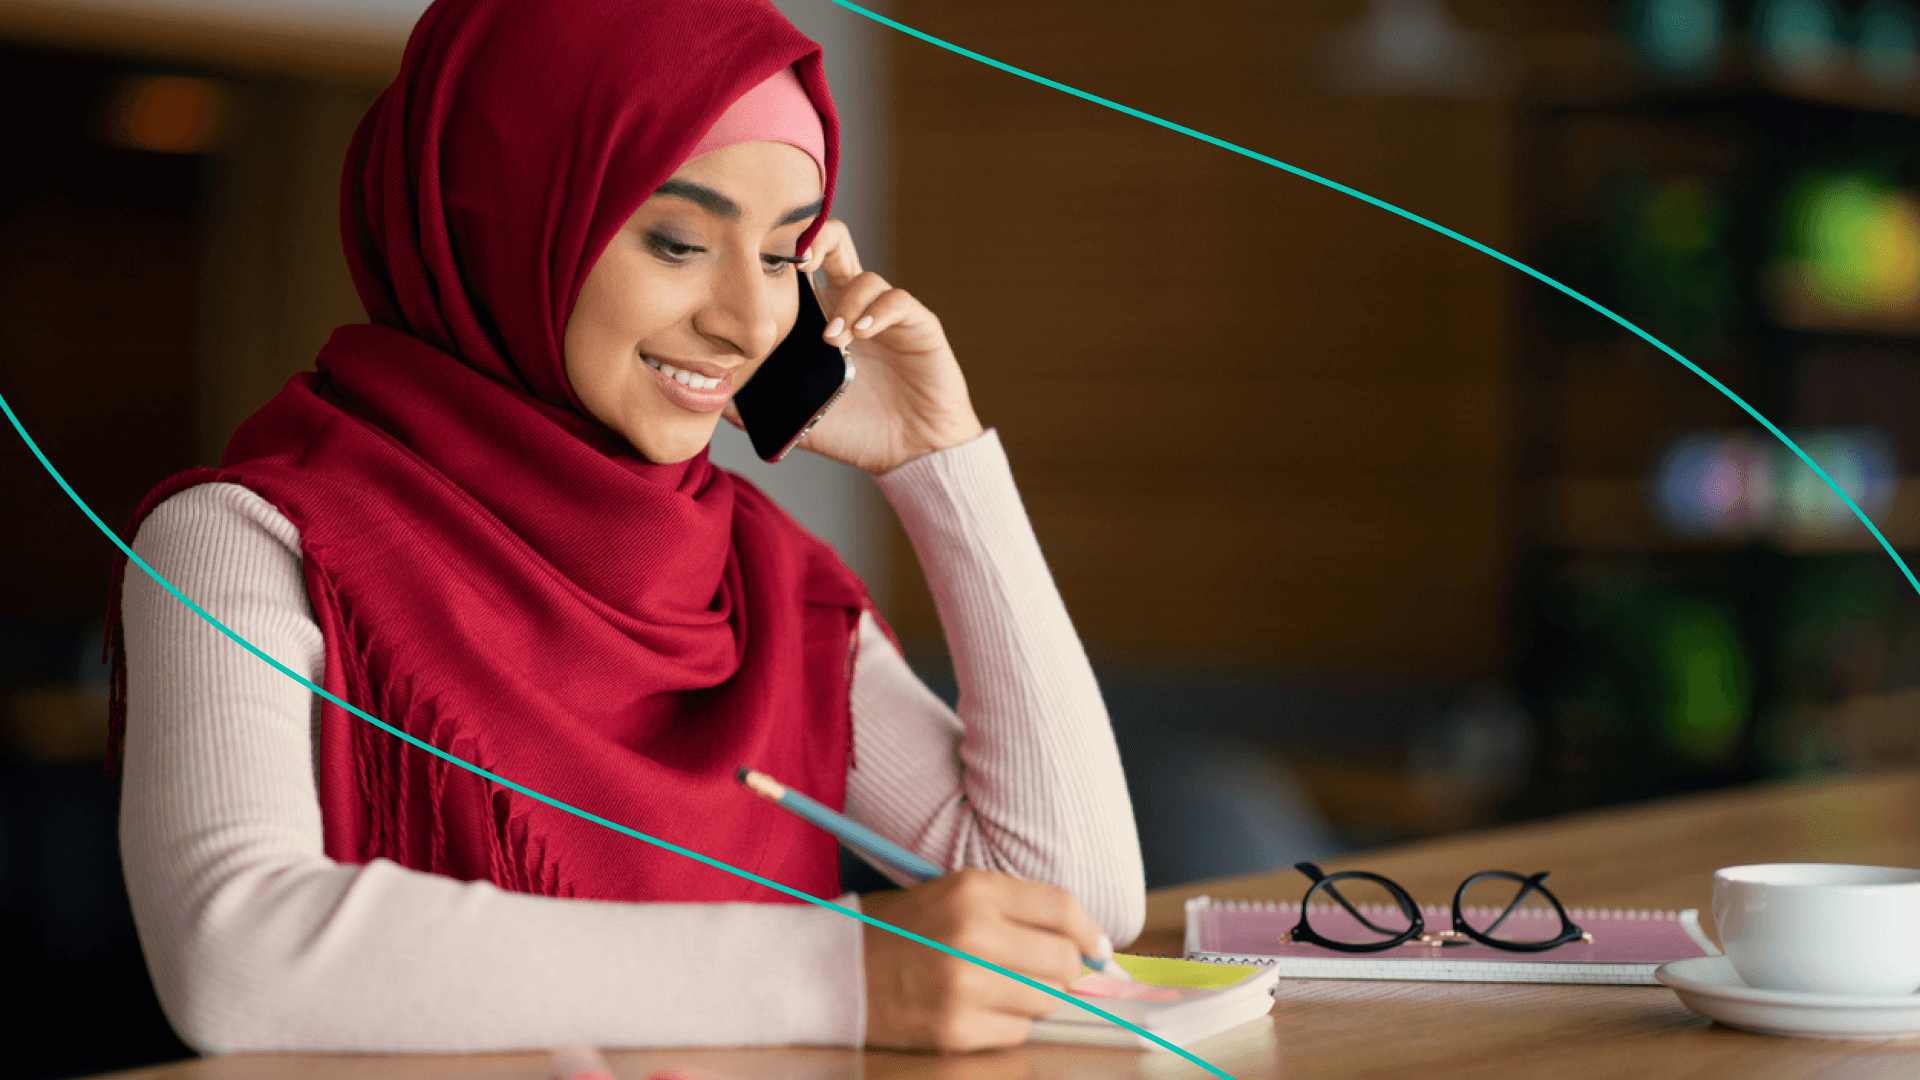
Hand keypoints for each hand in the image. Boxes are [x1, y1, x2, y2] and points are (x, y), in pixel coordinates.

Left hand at [726, 219, 983, 473]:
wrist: (911, 454)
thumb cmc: (860, 432)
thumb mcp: (803, 418)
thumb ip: (764, 408)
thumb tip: (717, 401)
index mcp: (824, 319)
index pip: (803, 269)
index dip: (783, 259)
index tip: (760, 270)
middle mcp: (856, 307)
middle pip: (836, 245)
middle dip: (814, 244)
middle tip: (796, 267)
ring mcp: (888, 315)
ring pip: (865, 278)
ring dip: (844, 305)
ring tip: (831, 339)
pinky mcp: (919, 326)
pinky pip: (898, 301)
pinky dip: (877, 312)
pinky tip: (861, 334)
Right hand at [859, 869, 1106, 1051]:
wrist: (831, 969)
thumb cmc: (897, 929)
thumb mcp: (952, 894)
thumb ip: (1014, 910)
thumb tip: (1084, 944)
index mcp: (973, 890)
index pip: (1062, 908)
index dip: (1089, 932)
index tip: (1098, 948)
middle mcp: (973, 934)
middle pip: (1062, 960)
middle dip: (1064, 969)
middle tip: (1045, 971)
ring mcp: (964, 985)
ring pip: (1045, 999)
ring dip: (1033, 997)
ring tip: (997, 985)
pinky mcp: (955, 1028)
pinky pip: (1016, 1031)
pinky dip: (1006, 1023)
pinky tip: (975, 1008)